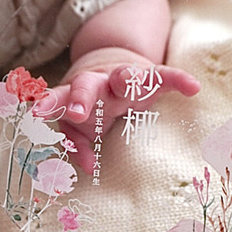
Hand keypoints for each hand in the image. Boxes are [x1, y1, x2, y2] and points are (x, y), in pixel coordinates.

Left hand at [50, 47, 199, 172]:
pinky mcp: (150, 76)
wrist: (114, 63)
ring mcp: (124, 78)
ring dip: (126, 79)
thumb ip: (77, 142)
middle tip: (76, 112)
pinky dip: (178, 80)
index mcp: (77, 96)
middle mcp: (98, 83)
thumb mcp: (81, 121)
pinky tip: (192, 88)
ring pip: (124, 75)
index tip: (38, 114)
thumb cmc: (95, 102)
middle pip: (86, 85)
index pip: (63, 99)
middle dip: (81, 97)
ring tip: (128, 83)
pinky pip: (165, 76)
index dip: (52, 106)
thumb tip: (88, 167)